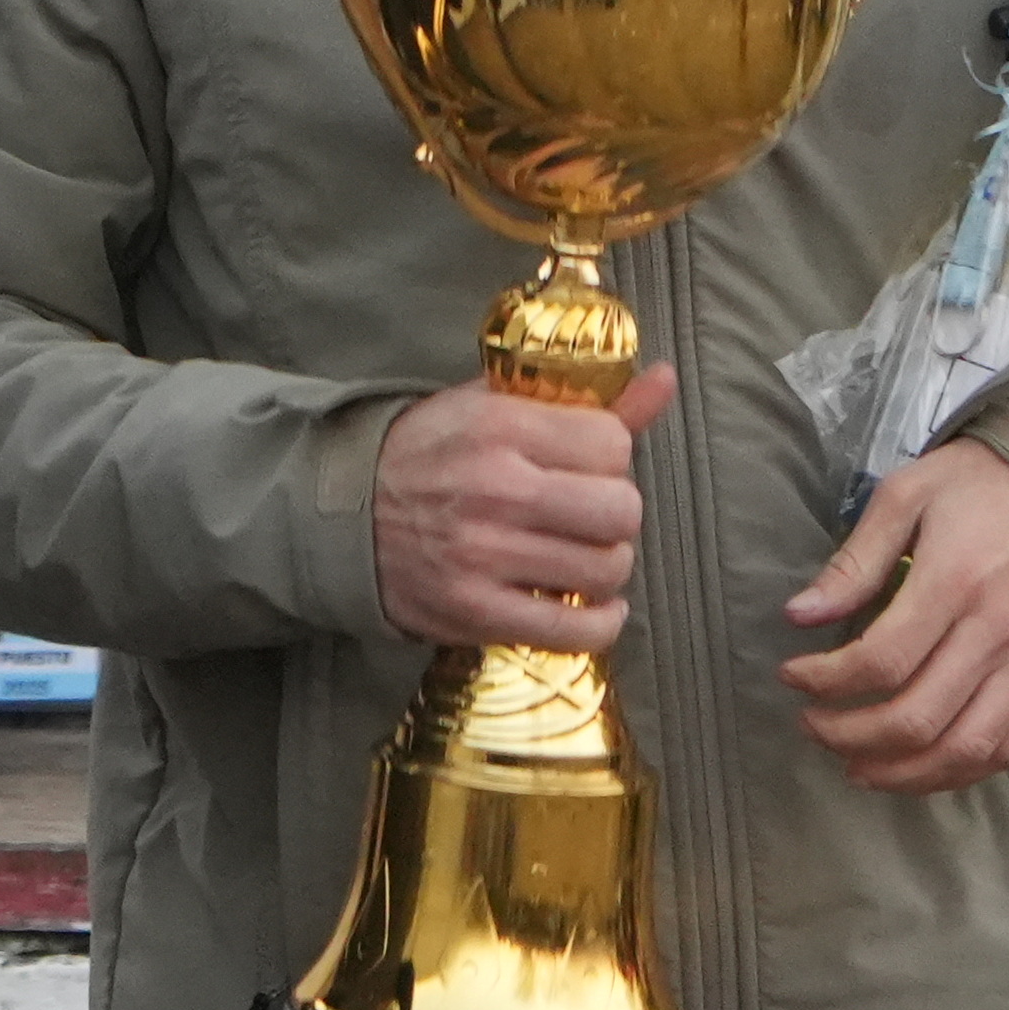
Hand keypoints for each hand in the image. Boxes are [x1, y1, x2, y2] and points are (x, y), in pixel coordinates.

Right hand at [371, 365, 677, 651]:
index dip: (609, 456)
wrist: (343, 515)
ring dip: (605, 565)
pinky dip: (600, 622)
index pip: (612, 444)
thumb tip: (665, 380)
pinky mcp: (475, 611)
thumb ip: (588, 400)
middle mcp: (496, 489)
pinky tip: (591, 603)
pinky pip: (576, 629)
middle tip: (589, 513)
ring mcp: (484, 555)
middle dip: (615, 512)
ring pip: (606, 568)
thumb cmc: (432, 454)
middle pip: (621, 510)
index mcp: (499, 426)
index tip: (586, 465)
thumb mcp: (497, 406)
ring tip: (579, 553)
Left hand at [778, 438, 1008, 793]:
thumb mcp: (903, 496)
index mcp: (956, 579)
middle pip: (916, 718)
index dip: (825, 682)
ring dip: (901, 773)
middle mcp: (1001, 629)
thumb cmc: (975, 487)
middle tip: (814, 726)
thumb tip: (799, 616)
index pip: (880, 661)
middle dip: (849, 735)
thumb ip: (853, 563)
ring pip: (964, 750)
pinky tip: (918, 769)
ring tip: (856, 766)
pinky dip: (959, 772)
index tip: (792, 677)